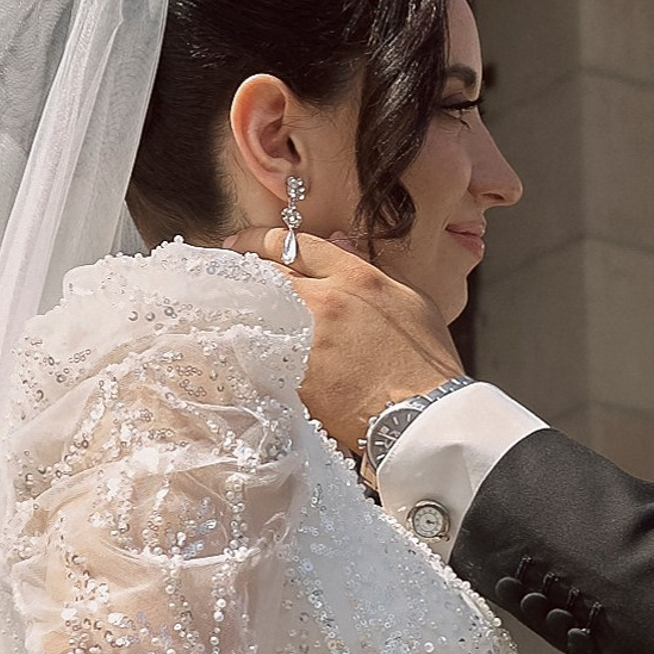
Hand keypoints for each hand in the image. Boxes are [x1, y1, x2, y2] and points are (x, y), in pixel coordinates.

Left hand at [226, 229, 461, 456]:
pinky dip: (250, 345)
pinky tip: (243, 346)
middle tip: (228, 269)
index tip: (244, 243)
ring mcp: (306, 341)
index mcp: (356, 278)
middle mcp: (326, 302)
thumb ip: (371, 269)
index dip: (260, 239)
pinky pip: (260, 352)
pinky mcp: (295, 376)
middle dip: (244, 268)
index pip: (294, 244)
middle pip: (267, 273)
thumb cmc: (425, 359)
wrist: (422, 415)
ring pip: (257, 311)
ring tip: (233, 307)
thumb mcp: (411, 300)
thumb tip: (338, 242)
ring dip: (245, 306)